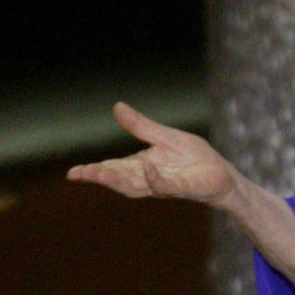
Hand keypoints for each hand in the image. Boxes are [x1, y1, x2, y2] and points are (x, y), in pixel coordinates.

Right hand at [67, 102, 235, 206]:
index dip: (93, 171)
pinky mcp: (183, 187)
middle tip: (80, 174)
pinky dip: (155, 178)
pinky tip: (146, 167)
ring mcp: (164, 184)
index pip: (113, 168)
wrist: (221, 174)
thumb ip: (141, 126)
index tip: (73, 173)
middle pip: (119, 179)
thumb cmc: (193, 158)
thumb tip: (117, 107)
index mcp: (140, 166)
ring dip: (118, 180)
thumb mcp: (165, 137)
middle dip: (100, 176)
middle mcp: (148, 178)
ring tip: (100, 172)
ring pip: (136, 185)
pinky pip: (166, 184)